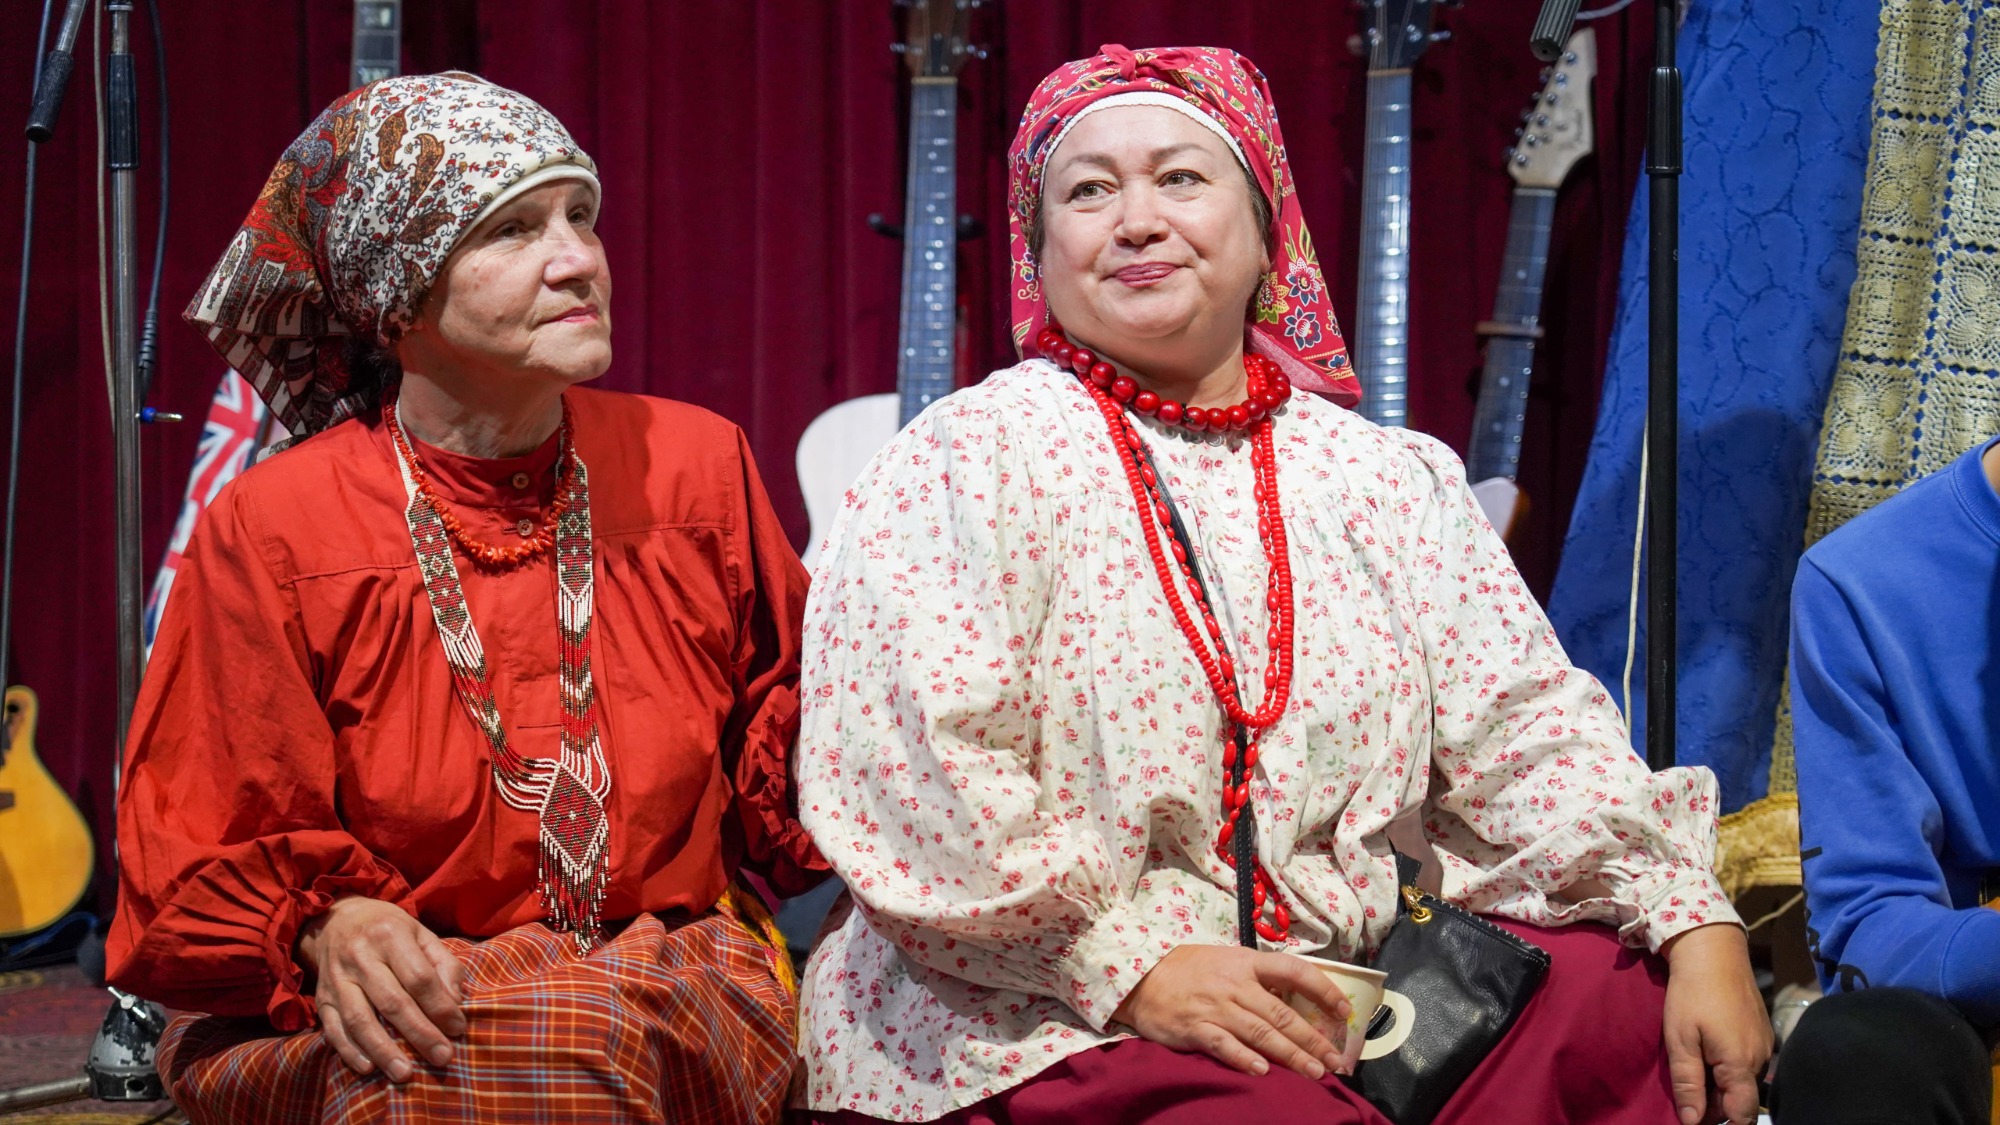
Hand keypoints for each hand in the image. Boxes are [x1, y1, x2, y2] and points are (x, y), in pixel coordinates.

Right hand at [296, 896, 467, 1080]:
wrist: (338, 920)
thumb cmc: (390, 931)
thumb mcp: (422, 935)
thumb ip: (444, 966)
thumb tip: (455, 1004)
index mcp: (390, 935)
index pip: (419, 978)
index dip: (440, 1006)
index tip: (458, 1029)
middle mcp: (360, 956)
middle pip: (392, 1001)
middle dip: (420, 1033)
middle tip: (442, 1058)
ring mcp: (337, 979)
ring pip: (359, 1020)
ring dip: (383, 1050)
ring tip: (405, 1074)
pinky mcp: (321, 998)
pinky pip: (332, 1029)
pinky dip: (349, 1051)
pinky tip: (368, 1068)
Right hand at [1111, 944, 1353, 1079]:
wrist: (1141, 976)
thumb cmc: (1189, 969)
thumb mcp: (1227, 960)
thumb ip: (1258, 977)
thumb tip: (1296, 997)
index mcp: (1247, 963)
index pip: (1294, 971)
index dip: (1323, 989)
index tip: (1344, 1010)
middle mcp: (1236, 985)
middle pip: (1282, 1014)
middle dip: (1312, 1039)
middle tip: (1335, 1060)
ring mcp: (1216, 1008)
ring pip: (1261, 1033)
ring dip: (1290, 1055)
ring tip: (1313, 1072)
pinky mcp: (1196, 1029)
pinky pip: (1225, 1046)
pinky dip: (1244, 1058)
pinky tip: (1263, 1072)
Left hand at [1660, 924, 1770, 1124]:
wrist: (1714, 952)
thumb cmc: (1691, 994)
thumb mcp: (1680, 1039)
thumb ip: (1688, 1083)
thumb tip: (1693, 1122)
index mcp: (1740, 1065)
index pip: (1742, 1115)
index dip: (1718, 1123)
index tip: (1695, 1118)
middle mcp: (1760, 1060)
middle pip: (1742, 1101)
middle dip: (1715, 1104)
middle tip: (1686, 1091)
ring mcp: (1765, 1046)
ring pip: (1745, 1083)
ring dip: (1721, 1085)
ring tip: (1693, 1068)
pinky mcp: (1763, 1033)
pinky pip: (1748, 1064)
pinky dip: (1730, 1068)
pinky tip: (1708, 1052)